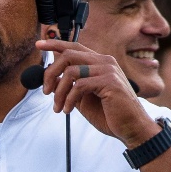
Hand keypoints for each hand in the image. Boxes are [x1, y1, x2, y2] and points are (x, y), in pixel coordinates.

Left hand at [36, 39, 158, 146]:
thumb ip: (70, 86)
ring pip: (70, 72)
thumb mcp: (84, 98)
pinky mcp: (110, 82)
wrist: (131, 128)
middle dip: (50, 73)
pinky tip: (67, 110)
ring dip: (58, 92)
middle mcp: (105, 62)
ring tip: (58, 107)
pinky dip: (68, 99)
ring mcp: (108, 70)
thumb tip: (51, 79)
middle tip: (46, 92)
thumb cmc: (110, 114)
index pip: (74, 46)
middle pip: (68, 55)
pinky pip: (79, 86)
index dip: (55, 43)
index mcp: (99, 62)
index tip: (39, 44)